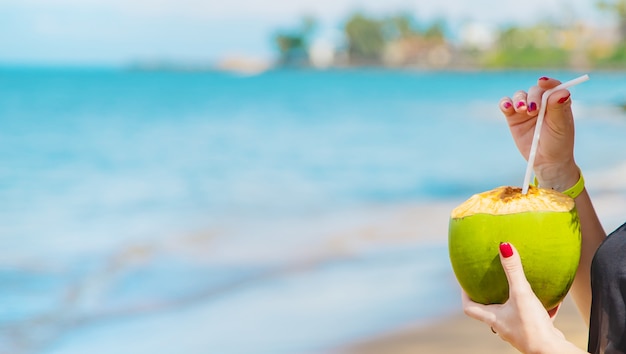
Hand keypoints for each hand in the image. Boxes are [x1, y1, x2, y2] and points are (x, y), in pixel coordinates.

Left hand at [461, 242, 583, 353]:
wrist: (552, 352)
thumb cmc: (532, 326)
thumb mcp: (521, 294)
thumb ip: (513, 271)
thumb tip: (504, 246)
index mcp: (493, 318)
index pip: (469, 307)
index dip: (465, 294)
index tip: (466, 282)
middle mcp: (502, 326)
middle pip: (489, 310)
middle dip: (490, 295)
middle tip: (493, 280)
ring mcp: (518, 330)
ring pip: (511, 314)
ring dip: (513, 301)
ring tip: (519, 286)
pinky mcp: (534, 332)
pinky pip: (532, 318)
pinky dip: (536, 308)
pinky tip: (549, 299)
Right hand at [499, 77, 578, 190]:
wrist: (545, 160)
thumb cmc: (558, 142)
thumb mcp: (560, 126)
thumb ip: (559, 108)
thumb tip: (562, 92)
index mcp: (557, 102)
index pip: (553, 86)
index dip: (548, 82)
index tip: (542, 82)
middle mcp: (541, 102)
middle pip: (534, 91)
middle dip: (532, 97)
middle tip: (533, 109)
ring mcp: (526, 109)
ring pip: (519, 96)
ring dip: (519, 100)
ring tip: (521, 110)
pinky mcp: (513, 117)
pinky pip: (506, 105)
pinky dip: (505, 103)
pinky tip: (506, 106)